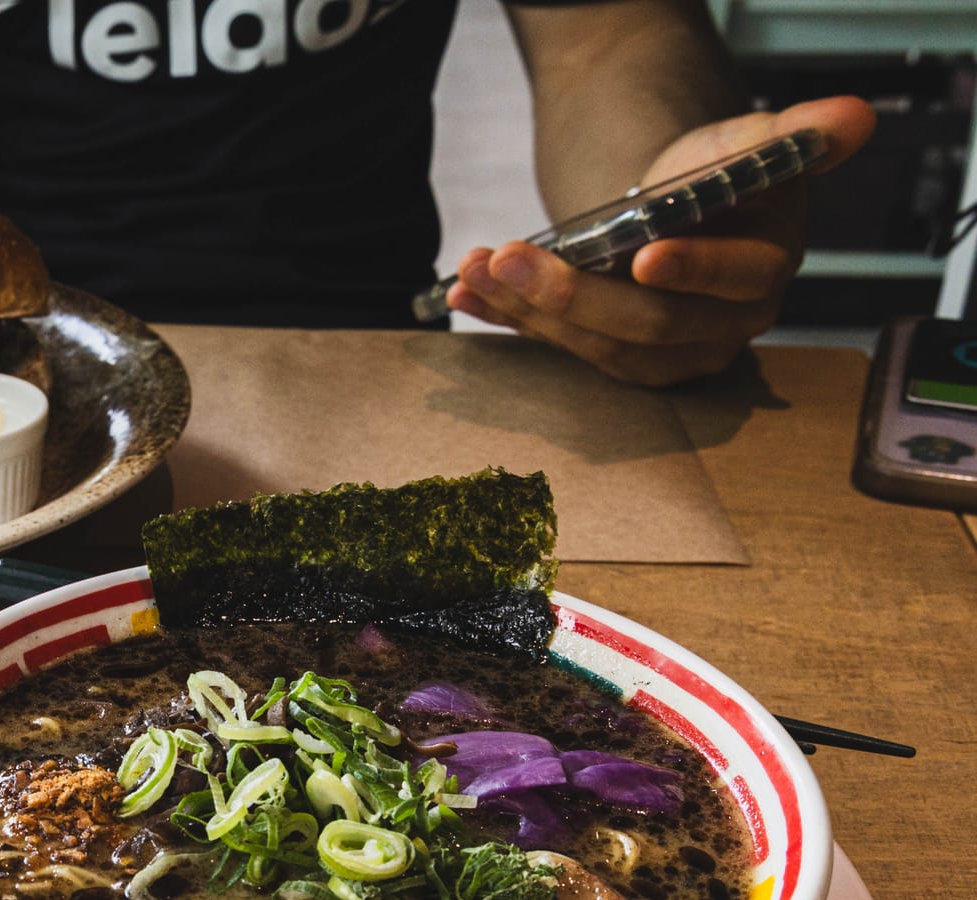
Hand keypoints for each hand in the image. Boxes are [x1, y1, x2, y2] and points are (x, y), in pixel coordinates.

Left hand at [446, 95, 877, 386]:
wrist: (676, 212)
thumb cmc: (713, 177)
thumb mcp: (745, 144)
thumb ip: (789, 136)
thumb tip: (851, 116)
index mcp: (763, 271)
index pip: (734, 279)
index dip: (692, 269)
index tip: (643, 255)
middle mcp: (721, 326)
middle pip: (647, 324)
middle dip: (572, 293)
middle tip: (508, 256)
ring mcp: (669, 355)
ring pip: (596, 346)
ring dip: (526, 310)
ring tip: (473, 270)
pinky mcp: (620, 363)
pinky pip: (564, 350)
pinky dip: (512, 322)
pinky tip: (466, 297)